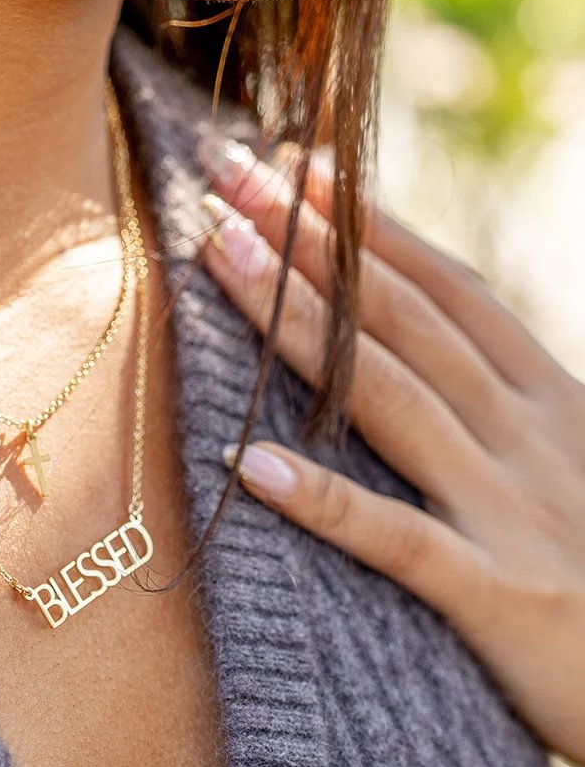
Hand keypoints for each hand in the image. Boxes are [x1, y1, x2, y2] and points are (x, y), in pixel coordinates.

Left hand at [197, 131, 584, 766]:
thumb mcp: (580, 472)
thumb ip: (512, 413)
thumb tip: (434, 359)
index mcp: (555, 403)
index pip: (449, 293)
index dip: (371, 227)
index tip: (297, 168)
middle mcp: (532, 439)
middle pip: (405, 322)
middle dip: (313, 243)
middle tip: (226, 177)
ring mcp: (515, 513)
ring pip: (391, 398)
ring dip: (299, 324)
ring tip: (217, 259)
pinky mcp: (501, 598)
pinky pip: (400, 541)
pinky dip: (323, 502)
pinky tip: (247, 464)